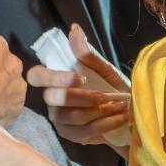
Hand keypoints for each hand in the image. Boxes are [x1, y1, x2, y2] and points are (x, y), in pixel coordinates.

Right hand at [28, 24, 130, 146]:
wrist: (128, 115)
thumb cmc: (112, 90)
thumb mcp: (103, 70)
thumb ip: (86, 54)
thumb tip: (74, 28)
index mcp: (55, 80)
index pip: (36, 76)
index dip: (53, 77)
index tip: (79, 77)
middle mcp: (51, 100)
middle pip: (53, 99)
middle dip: (82, 98)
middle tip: (105, 96)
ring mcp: (59, 120)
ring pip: (71, 116)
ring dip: (99, 111)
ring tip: (119, 106)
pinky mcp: (70, 136)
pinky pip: (85, 131)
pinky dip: (106, 123)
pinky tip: (119, 118)